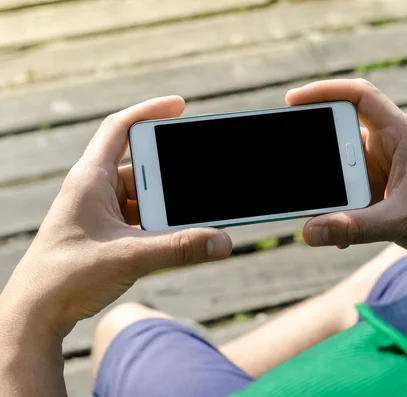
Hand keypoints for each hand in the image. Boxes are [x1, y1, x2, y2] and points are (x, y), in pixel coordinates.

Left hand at [0, 96, 232, 338]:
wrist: (35, 314)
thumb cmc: (64, 278)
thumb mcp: (129, 257)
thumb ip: (180, 249)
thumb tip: (223, 241)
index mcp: (90, 179)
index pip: (120, 128)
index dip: (149, 111)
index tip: (180, 107)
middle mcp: (95, 190)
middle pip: (142, 167)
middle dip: (171, 175)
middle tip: (200, 181)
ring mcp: (100, 213)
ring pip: (144, 198)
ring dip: (167, 208)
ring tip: (191, 220)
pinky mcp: (106, 234)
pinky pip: (141, 220)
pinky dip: (160, 226)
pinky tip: (176, 241)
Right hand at [287, 79, 406, 260]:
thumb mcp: (399, 221)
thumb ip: (353, 227)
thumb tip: (309, 231)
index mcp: (401, 136)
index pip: (360, 97)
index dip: (325, 91)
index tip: (292, 101)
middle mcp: (390, 145)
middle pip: (342, 130)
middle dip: (316, 145)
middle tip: (290, 156)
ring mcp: (383, 167)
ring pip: (341, 163)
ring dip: (326, 182)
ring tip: (309, 200)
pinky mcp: (379, 187)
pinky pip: (347, 188)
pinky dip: (335, 204)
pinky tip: (329, 224)